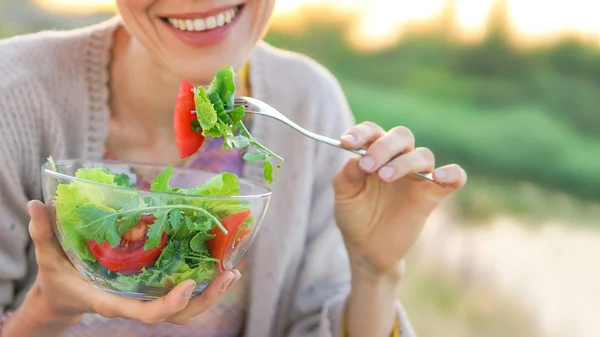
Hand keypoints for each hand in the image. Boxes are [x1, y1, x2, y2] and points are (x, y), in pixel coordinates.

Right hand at [5, 201, 239, 335]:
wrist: (64, 297)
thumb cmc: (57, 279)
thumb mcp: (48, 258)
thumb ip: (43, 234)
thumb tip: (37, 204)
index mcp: (113, 302)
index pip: (146, 314)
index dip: (168, 305)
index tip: (188, 286)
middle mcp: (135, 303)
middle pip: (177, 315)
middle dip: (205, 299)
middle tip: (229, 274)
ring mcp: (146, 299)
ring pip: (185, 309)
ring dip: (211, 293)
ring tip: (232, 272)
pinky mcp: (152, 290)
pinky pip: (181, 294)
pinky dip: (202, 284)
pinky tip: (219, 265)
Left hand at [333, 122, 466, 277]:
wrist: (367, 249)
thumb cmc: (355, 216)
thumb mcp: (344, 195)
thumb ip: (347, 174)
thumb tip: (356, 156)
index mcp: (374, 153)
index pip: (372, 131)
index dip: (360, 133)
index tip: (345, 144)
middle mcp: (398, 159)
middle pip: (401, 136)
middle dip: (384, 147)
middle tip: (368, 166)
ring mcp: (417, 176)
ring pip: (423, 155)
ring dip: (405, 162)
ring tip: (384, 177)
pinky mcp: (433, 195)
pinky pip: (455, 177)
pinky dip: (452, 173)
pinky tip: (438, 177)